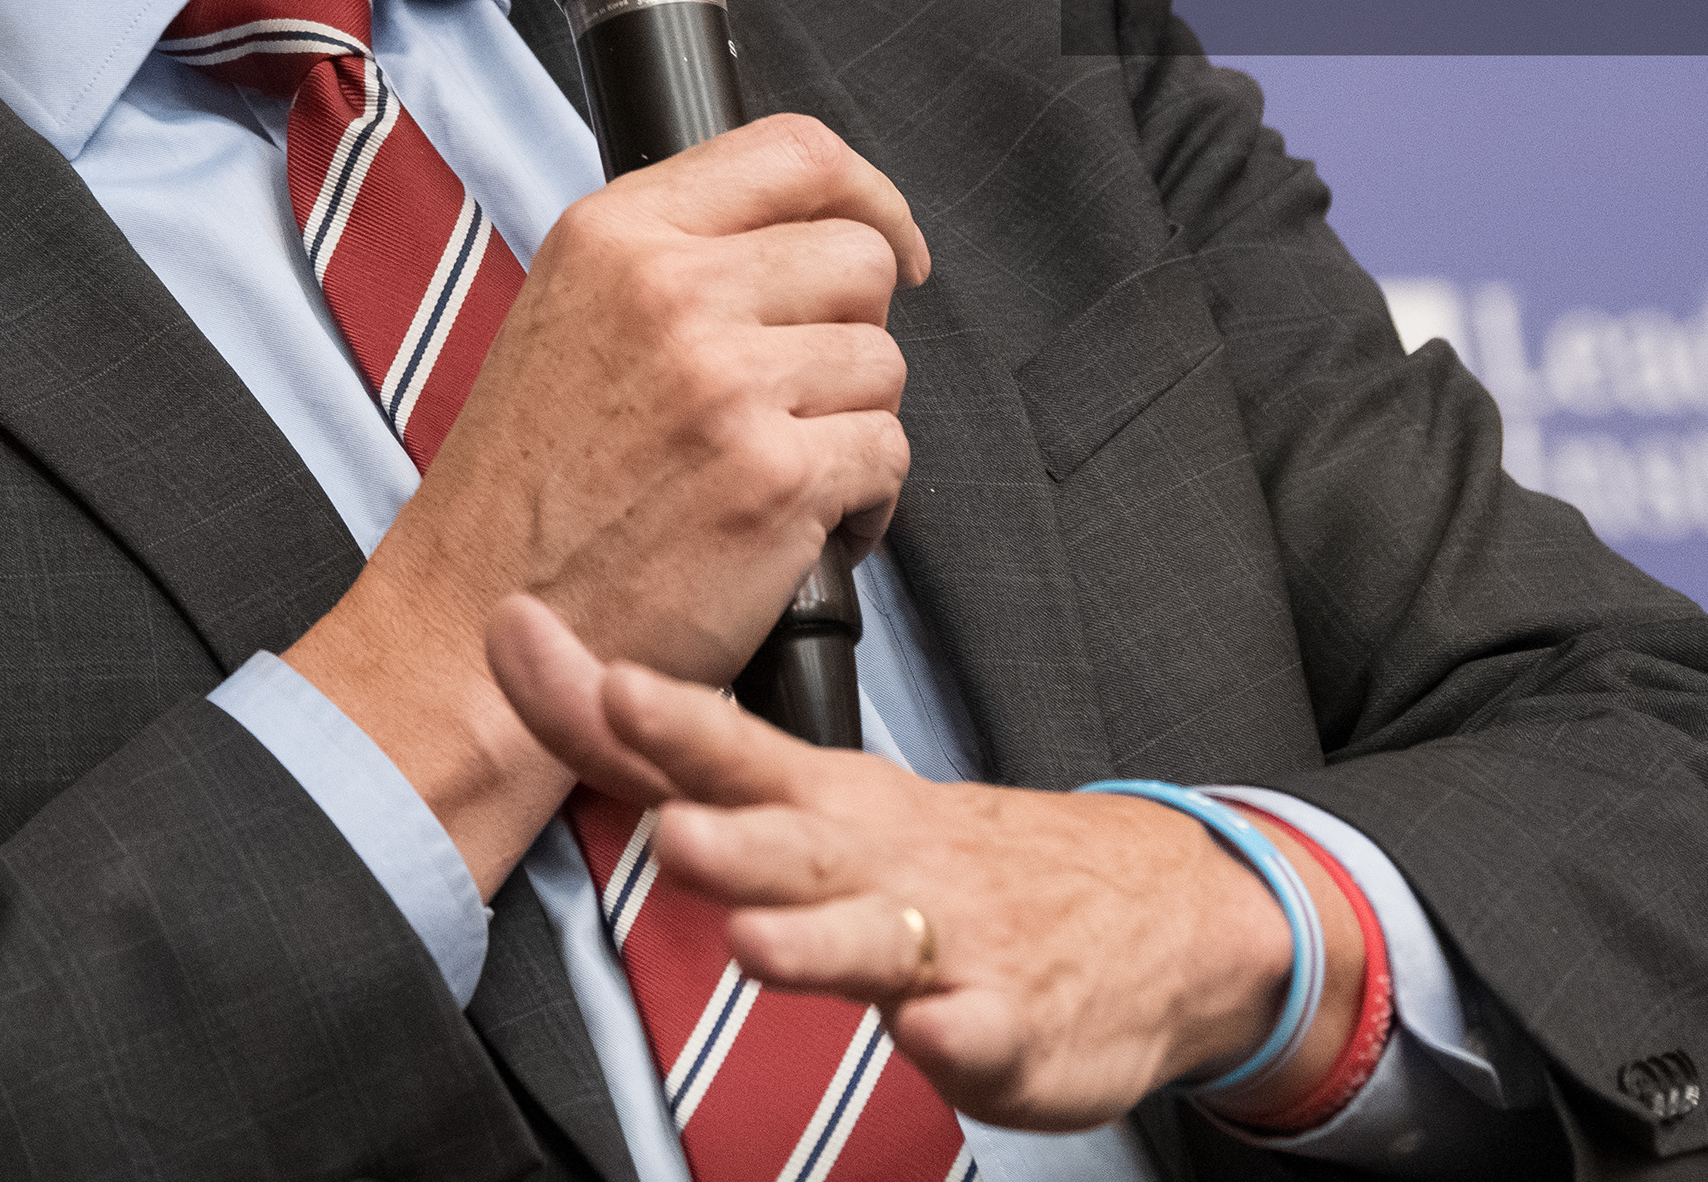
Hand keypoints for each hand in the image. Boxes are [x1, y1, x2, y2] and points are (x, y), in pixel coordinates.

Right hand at [282, 115, 927, 887]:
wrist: (468, 631)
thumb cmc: (521, 496)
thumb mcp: (564, 318)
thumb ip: (673, 260)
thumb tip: (809, 237)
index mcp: (613, 233)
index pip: (795, 152)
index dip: (868, 198)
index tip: (890, 249)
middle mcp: (670, 290)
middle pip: (860, 259)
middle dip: (852, 333)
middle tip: (796, 399)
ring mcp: (725, 382)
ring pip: (883, 363)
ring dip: (853, 425)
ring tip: (776, 474)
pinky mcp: (772, 479)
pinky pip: (887, 456)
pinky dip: (863, 505)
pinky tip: (794, 530)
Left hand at [485, 596, 1368, 1134]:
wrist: (1149, 913)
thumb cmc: (942, 858)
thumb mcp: (819, 801)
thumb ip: (687, 763)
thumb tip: (557, 677)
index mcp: (829, 802)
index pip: (730, 748)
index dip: (660, 721)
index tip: (597, 674)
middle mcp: (881, 861)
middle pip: (795, 843)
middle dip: (730, 835)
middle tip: (670, 826)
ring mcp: (951, 940)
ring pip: (875, 942)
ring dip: (814, 939)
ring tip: (755, 938)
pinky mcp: (1011, 1021)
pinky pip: (982, 1030)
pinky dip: (960, 1032)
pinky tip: (935, 1030)